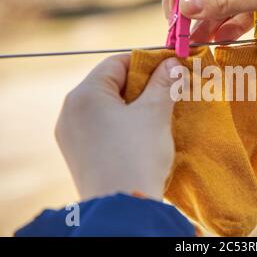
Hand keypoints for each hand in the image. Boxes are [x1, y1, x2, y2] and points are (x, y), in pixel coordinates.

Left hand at [55, 54, 179, 200]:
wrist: (123, 209)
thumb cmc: (138, 155)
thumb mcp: (155, 114)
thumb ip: (164, 83)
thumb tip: (173, 62)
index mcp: (84, 95)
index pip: (117, 63)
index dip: (146, 62)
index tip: (169, 67)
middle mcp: (69, 111)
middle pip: (109, 84)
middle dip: (140, 85)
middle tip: (166, 91)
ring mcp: (70, 134)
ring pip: (105, 107)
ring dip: (132, 105)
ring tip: (157, 113)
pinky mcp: (77, 153)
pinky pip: (100, 127)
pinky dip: (120, 123)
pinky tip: (140, 134)